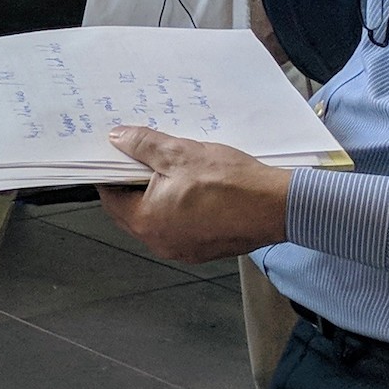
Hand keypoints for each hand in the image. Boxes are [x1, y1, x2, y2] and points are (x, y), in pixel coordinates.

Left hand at [95, 125, 290, 263]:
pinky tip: (192, 188)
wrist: (278, 206)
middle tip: (143, 159)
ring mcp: (183, 249)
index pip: (111, 198)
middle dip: (134, 184)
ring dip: (158, 196)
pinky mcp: (204, 249)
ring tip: (172, 170)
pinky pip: (180, 227)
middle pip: (131, 211)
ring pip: (157, 219)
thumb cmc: (230, 183)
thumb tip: (118, 139)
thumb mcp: (180, 154)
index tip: (116, 157)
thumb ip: (143, 146)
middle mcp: (160, 242)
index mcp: (146, 222)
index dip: (110, 174)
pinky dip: (179, 209)